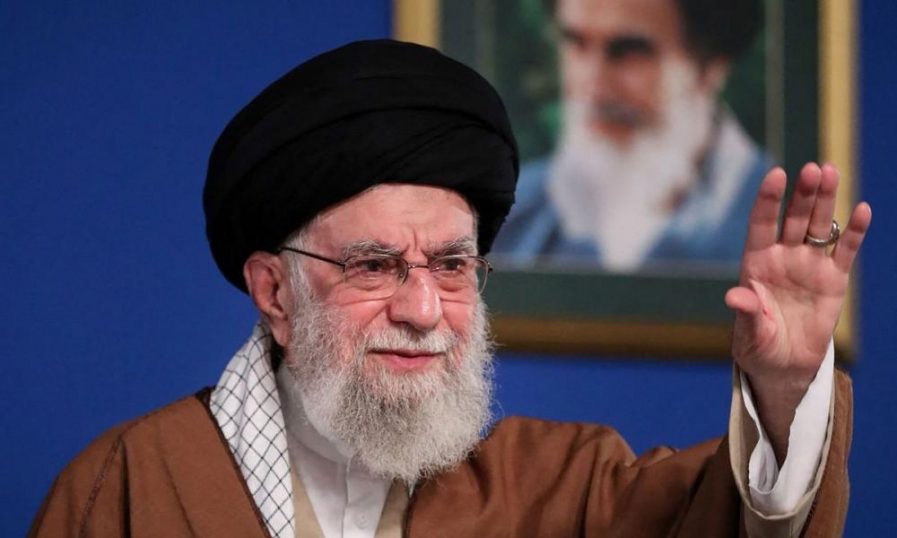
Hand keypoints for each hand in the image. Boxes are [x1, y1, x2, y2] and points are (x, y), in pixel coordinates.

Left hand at [724, 163, 870, 459]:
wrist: (784, 367)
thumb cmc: (758, 347)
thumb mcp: (750, 333)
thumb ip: (748, 312)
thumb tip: (735, 296)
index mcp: (755, 265)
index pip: (760, 225)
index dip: (768, 200)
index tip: (775, 175)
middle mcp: (782, 258)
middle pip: (792, 219)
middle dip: (802, 194)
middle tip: (813, 169)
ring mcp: (808, 266)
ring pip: (817, 226)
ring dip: (824, 201)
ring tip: (831, 172)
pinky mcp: (833, 280)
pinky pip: (844, 251)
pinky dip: (853, 232)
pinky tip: (862, 210)